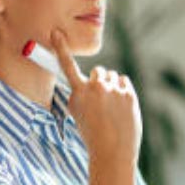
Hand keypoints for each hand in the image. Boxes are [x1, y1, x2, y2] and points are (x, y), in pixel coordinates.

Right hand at [50, 28, 141, 168]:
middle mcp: (95, 88)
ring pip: (112, 76)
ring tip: (111, 109)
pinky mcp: (128, 94)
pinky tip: (120, 107)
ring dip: (112, 87)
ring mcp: (113, 90)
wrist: (112, 153)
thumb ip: (80, 96)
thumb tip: (88, 81)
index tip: (56, 32)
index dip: (60, 48)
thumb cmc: (93, 134)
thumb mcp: (78, 115)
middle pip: (99, 72)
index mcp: (78, 94)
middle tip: (102, 102)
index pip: (66, 67)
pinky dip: (122, 91)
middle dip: (101, 82)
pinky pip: (123, 82)